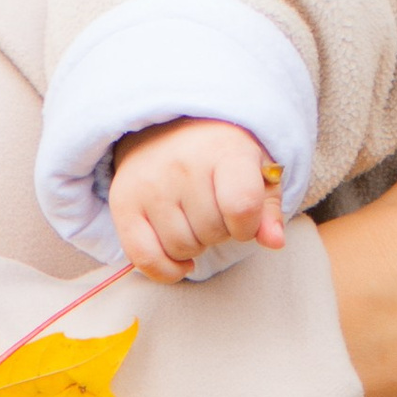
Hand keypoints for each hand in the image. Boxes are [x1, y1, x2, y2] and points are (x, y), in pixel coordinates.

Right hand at [109, 118, 284, 282]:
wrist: (166, 127)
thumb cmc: (220, 155)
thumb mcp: (255, 170)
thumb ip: (268, 208)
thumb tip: (274, 242)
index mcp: (223, 150)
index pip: (241, 205)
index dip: (248, 225)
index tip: (244, 217)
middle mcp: (182, 164)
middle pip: (211, 232)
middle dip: (220, 232)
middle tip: (214, 210)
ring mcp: (149, 184)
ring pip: (181, 248)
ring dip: (194, 246)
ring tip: (194, 220)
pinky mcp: (123, 203)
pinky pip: (145, 259)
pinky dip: (166, 269)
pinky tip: (179, 258)